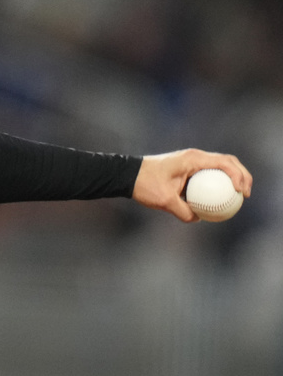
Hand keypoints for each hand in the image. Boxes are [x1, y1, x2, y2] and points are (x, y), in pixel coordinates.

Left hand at [132, 149, 252, 221]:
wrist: (128, 175)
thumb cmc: (144, 184)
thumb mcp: (163, 200)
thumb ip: (182, 211)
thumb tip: (197, 219)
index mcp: (193, 159)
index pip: (224, 162)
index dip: (239, 175)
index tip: (241, 191)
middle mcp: (195, 157)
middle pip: (227, 162)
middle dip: (242, 175)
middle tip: (246, 194)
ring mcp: (191, 161)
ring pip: (219, 167)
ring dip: (232, 178)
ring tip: (238, 196)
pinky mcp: (187, 168)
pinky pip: (208, 175)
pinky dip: (217, 184)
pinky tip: (218, 200)